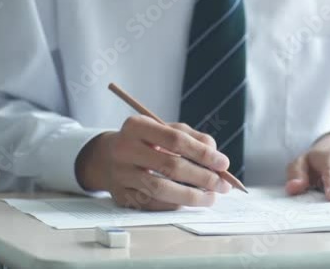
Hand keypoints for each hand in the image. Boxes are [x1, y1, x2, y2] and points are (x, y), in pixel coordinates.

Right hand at [75, 115, 232, 210]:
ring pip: (161, 189)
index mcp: (137, 126)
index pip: (175, 140)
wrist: (105, 157)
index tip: (223, 163)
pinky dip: (175, 204)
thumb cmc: (143, 141)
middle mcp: (124, 149)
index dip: (202, 153)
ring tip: (211, 197)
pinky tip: (189, 201)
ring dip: (191, 196)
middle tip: (222, 185)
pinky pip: (152, 203)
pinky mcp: (121, 195)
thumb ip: (191, 138)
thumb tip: (216, 158)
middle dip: (202, 177)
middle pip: (170, 166)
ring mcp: (120, 174)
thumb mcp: (164, 129)